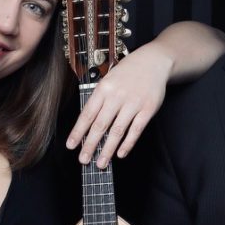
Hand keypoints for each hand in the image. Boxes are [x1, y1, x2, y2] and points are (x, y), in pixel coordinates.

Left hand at [65, 40, 172, 167]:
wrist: (153, 62)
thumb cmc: (128, 72)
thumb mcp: (108, 80)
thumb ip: (99, 99)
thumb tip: (88, 123)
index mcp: (103, 89)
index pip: (87, 115)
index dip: (78, 132)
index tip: (71, 145)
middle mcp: (117, 96)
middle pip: (100, 125)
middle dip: (90, 145)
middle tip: (83, 160)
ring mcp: (133, 103)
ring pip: (117, 131)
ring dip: (108, 149)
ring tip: (101, 163)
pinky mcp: (148, 109)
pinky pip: (136, 130)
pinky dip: (127, 144)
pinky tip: (121, 154)